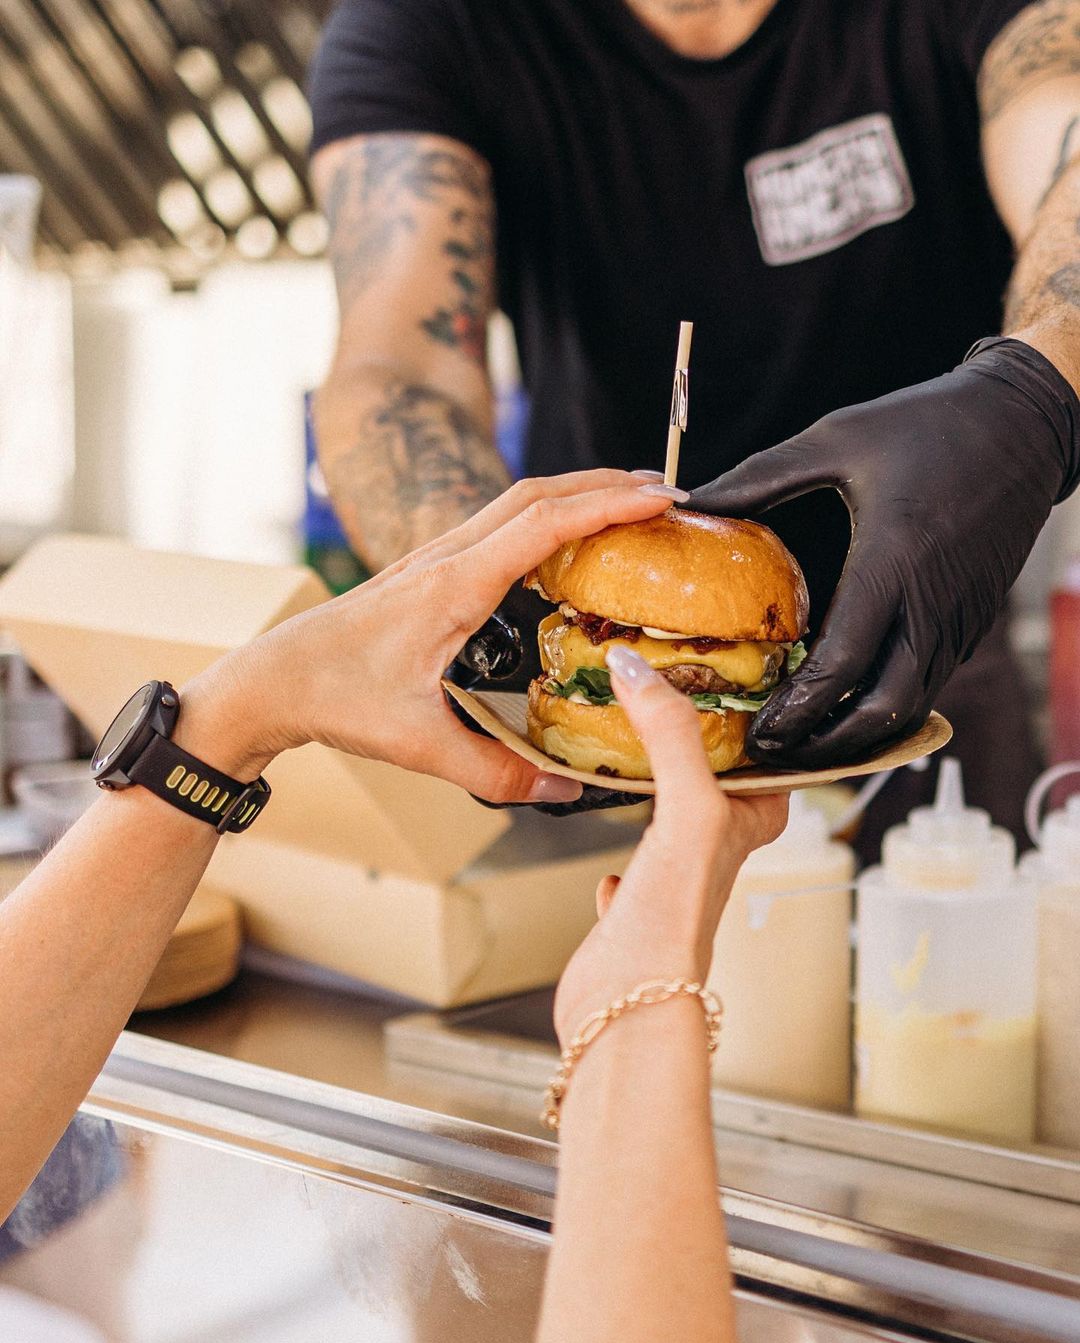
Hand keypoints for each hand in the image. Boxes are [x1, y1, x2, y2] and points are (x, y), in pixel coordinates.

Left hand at [182, 471, 680, 803]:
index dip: (607, 505)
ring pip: (516, 501)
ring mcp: (436, 556)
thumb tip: (564, 792)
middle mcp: (447, 556)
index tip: (660, 498)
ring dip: (576, 493)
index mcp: (452, 586)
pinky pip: (499, 523)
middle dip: (605, 484)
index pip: (543, 524)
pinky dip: (546, 515)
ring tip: (630, 504)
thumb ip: (494, 771)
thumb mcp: (417, 743)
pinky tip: (566, 540)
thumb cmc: (335, 698)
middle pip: (537, 493)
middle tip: (665, 494)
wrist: (273, 678)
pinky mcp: (429, 568)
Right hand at [553, 645, 787, 1045]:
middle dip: (699, 741)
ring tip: (635, 745)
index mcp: (750, 822)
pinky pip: (632, 868)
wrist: (628, 1001)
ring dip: (658, 785)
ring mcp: (676, 879)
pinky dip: (621, 852)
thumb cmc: (676, 916)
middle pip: (718, 781)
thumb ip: (670, 734)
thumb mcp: (688, 806)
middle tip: (672, 691)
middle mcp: (718, 849)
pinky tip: (609, 845)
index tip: (737, 667)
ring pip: (674, 819)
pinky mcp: (635, 907)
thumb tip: (636, 665)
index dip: (761, 713)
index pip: (770, 756)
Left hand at [688, 338, 1079, 768]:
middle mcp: (932, 602)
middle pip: (883, 708)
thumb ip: (759, 478)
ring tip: (805, 743)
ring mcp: (959, 618)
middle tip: (777, 754)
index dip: (797, 709)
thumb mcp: (835, 439)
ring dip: (859, 734)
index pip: (842, 663)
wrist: (1023, 422)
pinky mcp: (972, 620)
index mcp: (893, 561)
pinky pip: (930, 682)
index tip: (757, 730)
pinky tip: (848, 705)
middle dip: (827, 743)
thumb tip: (691, 499)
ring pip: (912, 705)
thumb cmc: (926, 424)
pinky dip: (889, 707)